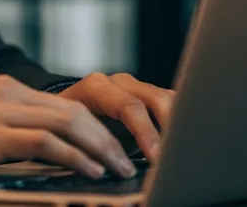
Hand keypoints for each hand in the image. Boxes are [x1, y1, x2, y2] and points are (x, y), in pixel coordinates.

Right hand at [0, 75, 137, 182]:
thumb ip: (6, 127)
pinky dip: (73, 157)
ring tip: (116, 169)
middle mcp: (5, 93)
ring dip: (98, 148)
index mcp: (3, 88)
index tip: (111, 146)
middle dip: (105, 137)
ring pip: (66, 123)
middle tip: (125, 160)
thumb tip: (42, 148)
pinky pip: (45, 143)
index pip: (62, 104)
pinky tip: (87, 171)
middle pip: (72, 111)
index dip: (94, 126)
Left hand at [57, 73, 174, 163]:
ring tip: (181, 148)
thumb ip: (93, 144)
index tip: (156, 156)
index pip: (129, 106)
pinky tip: (181, 140)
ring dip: (178, 123)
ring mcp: (135, 86)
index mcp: (97, 87)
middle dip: (169, 127)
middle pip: (156, 98)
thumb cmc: (68, 126)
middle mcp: (119, 82)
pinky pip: (171, 103)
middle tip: (176, 153)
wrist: (65, 111)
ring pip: (168, 98)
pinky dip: (179, 121)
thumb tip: (112, 165)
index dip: (145, 132)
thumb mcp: (73, 133)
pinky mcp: (148, 95)